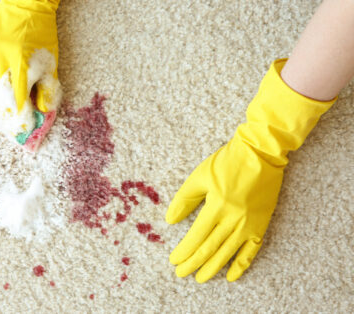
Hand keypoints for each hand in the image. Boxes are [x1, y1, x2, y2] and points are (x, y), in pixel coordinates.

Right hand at [0, 0, 61, 141]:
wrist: (26, 5)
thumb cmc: (42, 35)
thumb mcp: (51, 63)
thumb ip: (47, 89)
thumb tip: (44, 112)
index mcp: (22, 67)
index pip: (18, 102)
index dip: (19, 119)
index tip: (21, 130)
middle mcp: (3, 64)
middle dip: (0, 118)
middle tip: (2, 130)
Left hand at [166, 59, 334, 282]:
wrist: (262, 152)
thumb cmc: (227, 161)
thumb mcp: (200, 176)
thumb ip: (184, 199)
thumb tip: (170, 220)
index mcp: (217, 206)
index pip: (196, 236)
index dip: (184, 251)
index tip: (173, 260)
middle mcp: (234, 218)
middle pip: (210, 248)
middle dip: (194, 263)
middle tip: (181, 273)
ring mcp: (250, 223)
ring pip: (228, 252)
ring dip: (213, 267)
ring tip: (200, 278)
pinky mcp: (262, 224)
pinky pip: (251, 250)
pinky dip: (241, 265)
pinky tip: (231, 276)